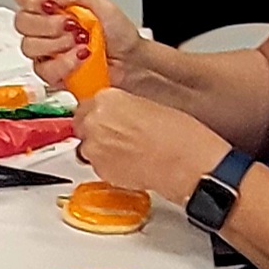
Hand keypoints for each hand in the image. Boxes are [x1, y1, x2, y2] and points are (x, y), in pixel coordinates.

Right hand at [14, 0, 142, 90]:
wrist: (131, 60)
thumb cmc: (118, 32)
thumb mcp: (101, 3)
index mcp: (52, 5)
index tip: (47, 2)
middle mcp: (44, 27)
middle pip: (21, 22)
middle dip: (47, 23)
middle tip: (71, 24)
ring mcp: (45, 51)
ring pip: (29, 46)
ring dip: (57, 43)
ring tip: (80, 41)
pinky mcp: (51, 73)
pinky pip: (44, 69)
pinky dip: (64, 62)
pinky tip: (80, 57)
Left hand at [69, 89, 230, 201]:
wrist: (186, 162)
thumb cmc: (179, 134)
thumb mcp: (150, 105)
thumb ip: (124, 107)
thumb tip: (118, 114)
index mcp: (107, 98)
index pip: (87, 103)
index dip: (98, 113)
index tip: (107, 119)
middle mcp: (94, 121)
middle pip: (82, 124)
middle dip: (96, 131)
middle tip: (119, 137)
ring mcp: (94, 147)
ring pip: (87, 147)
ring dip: (102, 149)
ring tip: (128, 152)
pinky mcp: (99, 170)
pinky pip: (97, 165)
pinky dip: (109, 165)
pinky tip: (130, 164)